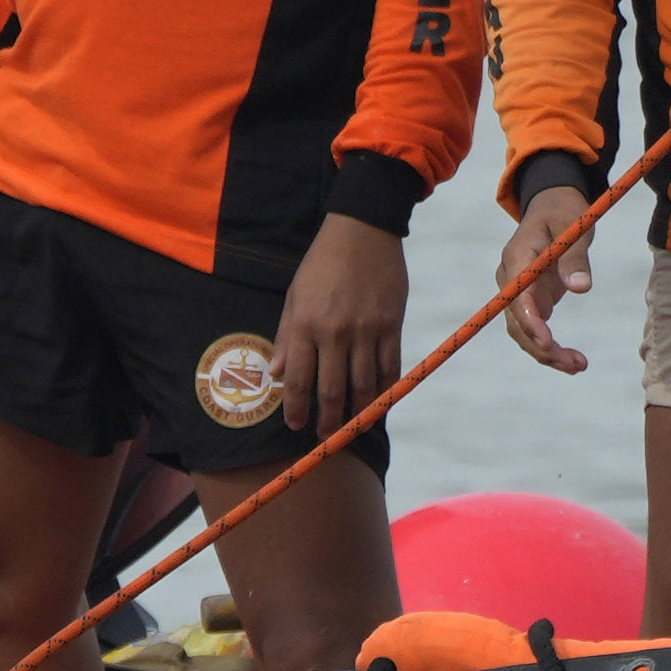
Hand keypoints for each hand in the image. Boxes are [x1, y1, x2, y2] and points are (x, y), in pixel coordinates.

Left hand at [269, 214, 408, 434]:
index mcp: (306, 325)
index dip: (296, 408)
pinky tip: (380, 404)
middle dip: (327, 420)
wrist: (363, 231)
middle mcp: (335, 333)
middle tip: (324, 439)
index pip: (299, 379)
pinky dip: (386, 390)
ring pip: (364, 385)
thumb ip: (286, 337)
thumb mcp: (294, 296)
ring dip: (359, 414)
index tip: (295, 425)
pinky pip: (390, 367)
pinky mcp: (392, 325)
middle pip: (332, 390)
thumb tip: (278, 375)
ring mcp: (367, 330)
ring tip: (353, 429)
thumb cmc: (322, 264)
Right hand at [501, 185, 601, 375]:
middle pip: (516, 322)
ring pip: (523, 332)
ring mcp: (518, 292)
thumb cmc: (564, 211)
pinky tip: (572, 360)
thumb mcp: (573, 226)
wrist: (552, 204)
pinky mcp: (531, 299)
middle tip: (575, 365)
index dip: (529, 322)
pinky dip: (550, 346)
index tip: (548, 342)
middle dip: (542, 347)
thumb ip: (575, 257)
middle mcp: (510, 279)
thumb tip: (581, 288)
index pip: (516, 297)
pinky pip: (535, 329)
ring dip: (546, 353)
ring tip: (578, 366)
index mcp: (517, 258)